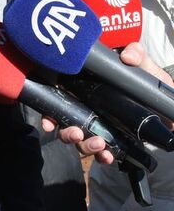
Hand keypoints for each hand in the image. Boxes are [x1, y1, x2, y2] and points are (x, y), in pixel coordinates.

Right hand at [41, 42, 173, 162]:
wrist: (169, 108)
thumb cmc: (149, 83)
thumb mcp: (144, 65)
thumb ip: (137, 54)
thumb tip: (126, 57)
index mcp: (87, 90)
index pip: (60, 100)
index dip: (50, 111)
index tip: (49, 120)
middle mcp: (87, 109)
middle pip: (66, 124)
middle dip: (66, 133)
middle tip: (77, 133)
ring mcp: (99, 126)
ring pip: (81, 140)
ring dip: (85, 146)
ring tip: (99, 145)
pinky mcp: (114, 141)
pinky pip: (102, 153)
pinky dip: (102, 157)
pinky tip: (108, 156)